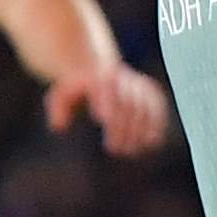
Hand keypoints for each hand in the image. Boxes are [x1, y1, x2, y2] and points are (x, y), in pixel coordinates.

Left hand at [46, 55, 173, 156]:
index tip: (107, 125)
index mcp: (101, 78)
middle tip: (117, 150)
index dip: (110, 107)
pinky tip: (153, 140)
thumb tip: (60, 127)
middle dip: (124, 128)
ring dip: (141, 129)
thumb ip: (58, 109)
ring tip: (134, 149)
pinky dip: (157, 121)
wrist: (94, 66)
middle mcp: (122, 79)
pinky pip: (157, 105)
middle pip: (127, 104)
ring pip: (144, 106)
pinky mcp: (149, 90)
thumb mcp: (60, 95)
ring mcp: (137, 84)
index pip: (108, 94)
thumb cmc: (76, 89)